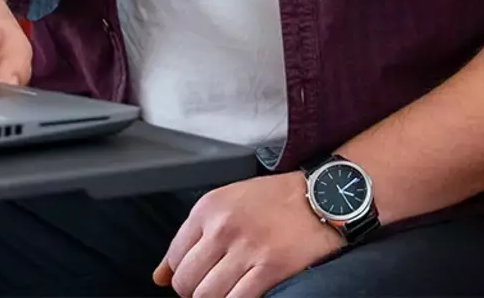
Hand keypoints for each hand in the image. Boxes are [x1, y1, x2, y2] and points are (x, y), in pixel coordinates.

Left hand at [152, 173, 343, 297]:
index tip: (195, 279)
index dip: (182, 275)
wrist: (324, 195)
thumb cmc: (276, 199)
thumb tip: (159, 277)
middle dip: (194, 292)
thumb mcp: (226, 204)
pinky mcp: (271, 267)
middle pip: (187, 280)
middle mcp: (222, 228)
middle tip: (212, 290)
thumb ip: (191, 238)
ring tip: (229, 292)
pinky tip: (245, 295)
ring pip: (208, 295)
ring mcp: (246, 249)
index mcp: (207, 209)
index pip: (174, 256)